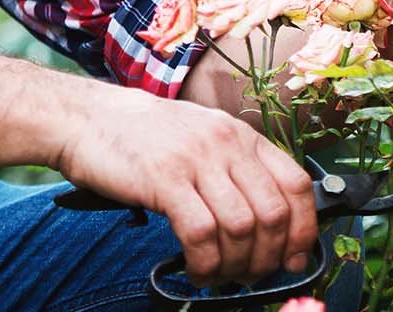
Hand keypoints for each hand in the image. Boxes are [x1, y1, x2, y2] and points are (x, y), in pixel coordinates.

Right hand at [52, 82, 318, 286]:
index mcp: (241, 135)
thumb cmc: (144, 137)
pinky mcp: (165, 179)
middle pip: (273, 213)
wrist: (89, 118)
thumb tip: (269, 224)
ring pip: (241, 227)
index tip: (295, 258)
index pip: (296, 184)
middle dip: (269, 257)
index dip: (303, 229)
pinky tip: (198, 271)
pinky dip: (206, 263)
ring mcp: (196, 160)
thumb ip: (235, 171)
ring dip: (236, 265)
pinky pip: (201, 233)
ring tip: (220, 275)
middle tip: (252, 275)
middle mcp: (226, 144)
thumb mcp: (203, 139)